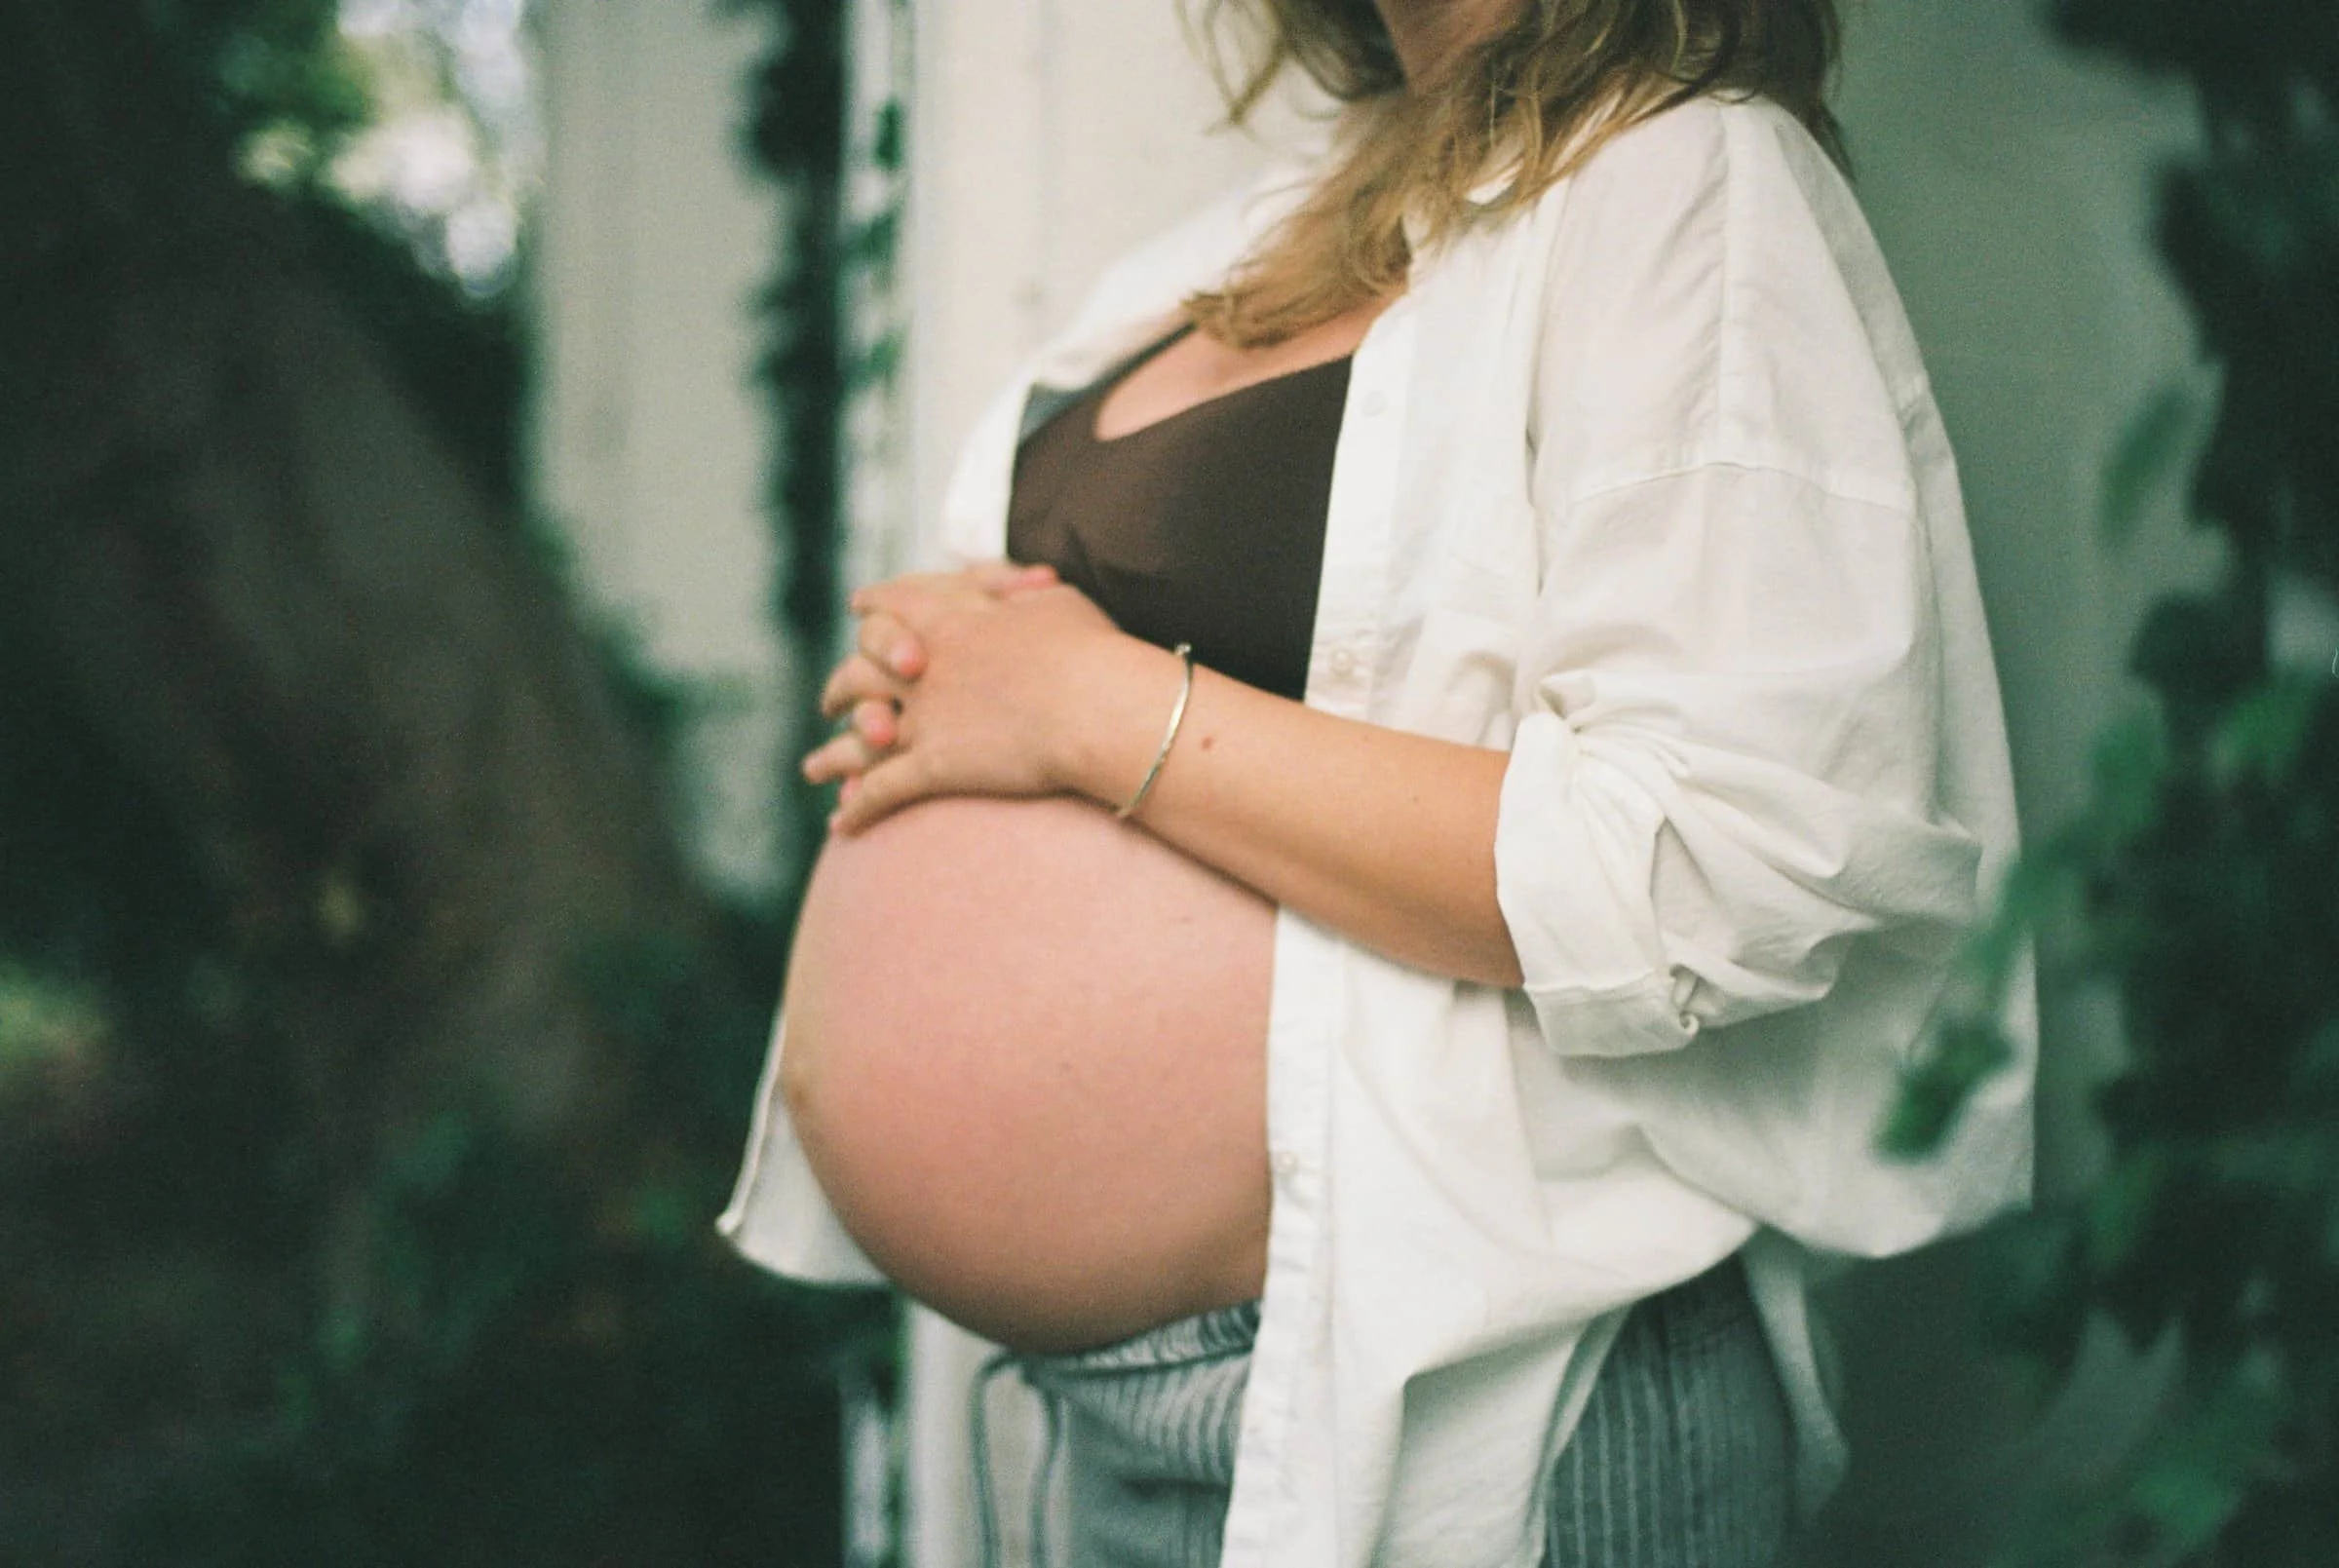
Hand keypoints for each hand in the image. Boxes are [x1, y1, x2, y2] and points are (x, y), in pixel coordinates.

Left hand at [809, 568, 1147, 833]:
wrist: (1096, 707)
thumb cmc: (1091, 653)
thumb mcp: (1055, 602)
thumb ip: (1020, 592)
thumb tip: (1012, 587)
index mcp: (950, 617)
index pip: (894, 604)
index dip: (874, 607)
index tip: (858, 607)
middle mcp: (923, 665)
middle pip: (859, 671)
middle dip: (840, 688)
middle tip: (829, 701)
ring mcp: (923, 716)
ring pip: (858, 736)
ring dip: (833, 755)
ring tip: (815, 769)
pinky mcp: (934, 766)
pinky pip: (880, 789)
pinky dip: (858, 808)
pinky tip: (842, 826)